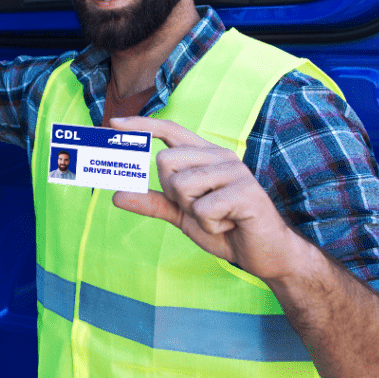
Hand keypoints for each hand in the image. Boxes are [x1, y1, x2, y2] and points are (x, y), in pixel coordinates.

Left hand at [109, 116, 308, 282]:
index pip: (170, 130)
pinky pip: (202, 209)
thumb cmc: (225, 228)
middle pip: (165, 162)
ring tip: (217, 216)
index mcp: (205, 155)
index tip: (113, 123)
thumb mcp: (182, 215)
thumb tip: (116, 195)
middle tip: (198, 207)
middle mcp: (220, 156)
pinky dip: (209, 225)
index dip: (142, 125)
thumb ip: (153, 202)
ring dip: (192, 211)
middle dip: (172, 193)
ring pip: (181, 186)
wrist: (265, 255)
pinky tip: (229, 224)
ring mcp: (234, 171)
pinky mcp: (245, 192)